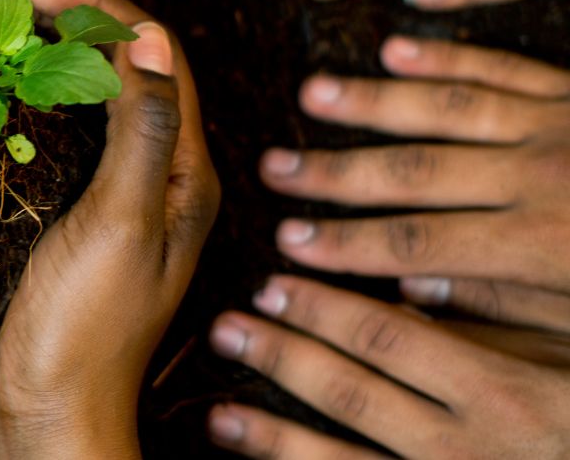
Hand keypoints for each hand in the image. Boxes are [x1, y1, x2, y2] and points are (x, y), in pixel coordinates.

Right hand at [0, 0, 220, 458]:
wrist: (59, 412)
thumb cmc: (88, 332)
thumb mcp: (124, 229)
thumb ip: (144, 134)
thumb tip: (148, 38)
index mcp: (183, 166)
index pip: (145, 48)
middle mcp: (161, 163)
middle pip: (115, 49)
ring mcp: (120, 179)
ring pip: (85, 74)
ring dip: (38, 22)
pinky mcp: (84, 198)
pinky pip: (62, 112)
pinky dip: (25, 70)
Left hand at [209, 276, 569, 457]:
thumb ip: (506, 316)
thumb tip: (417, 281)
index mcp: (498, 389)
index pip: (388, 338)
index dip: (321, 310)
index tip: (272, 283)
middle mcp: (464, 445)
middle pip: (350, 392)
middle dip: (281, 357)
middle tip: (227, 329)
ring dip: (273, 439)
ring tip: (219, 418)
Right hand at [260, 37, 569, 335]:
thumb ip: (509, 304)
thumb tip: (414, 297)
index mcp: (547, 241)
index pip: (422, 244)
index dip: (348, 244)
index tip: (288, 244)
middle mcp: (541, 174)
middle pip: (416, 171)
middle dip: (335, 172)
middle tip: (272, 168)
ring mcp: (558, 124)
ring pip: (446, 107)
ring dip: (372, 101)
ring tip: (310, 93)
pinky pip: (501, 67)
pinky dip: (445, 56)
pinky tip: (394, 49)